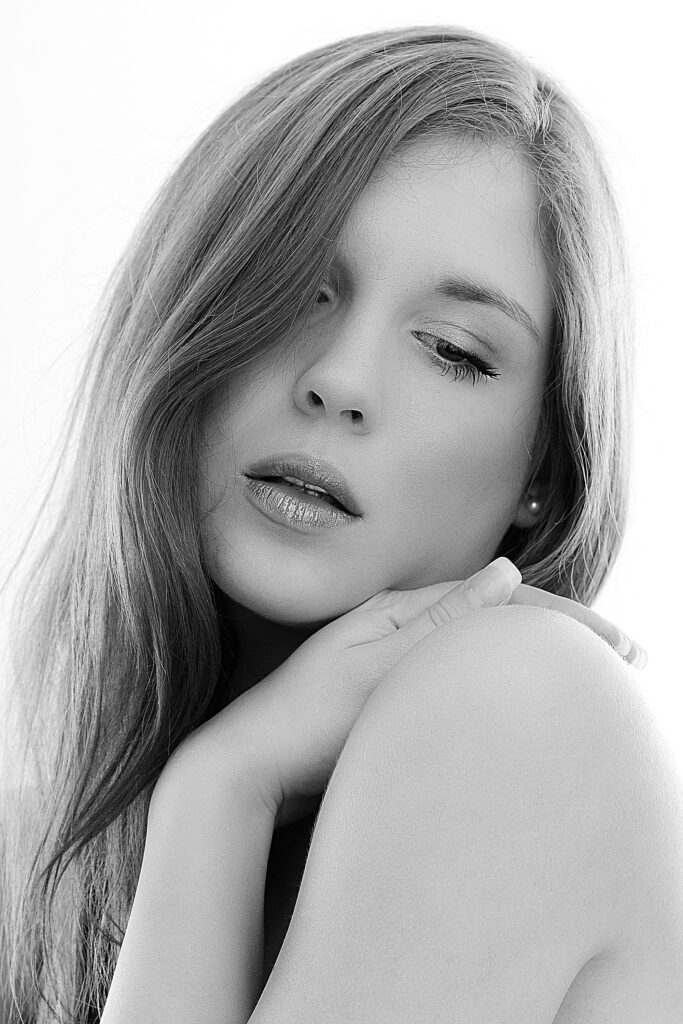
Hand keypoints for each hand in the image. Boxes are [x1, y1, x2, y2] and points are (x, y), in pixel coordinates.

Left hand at [169, 557, 643, 829]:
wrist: (245, 768)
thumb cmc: (302, 722)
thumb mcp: (375, 669)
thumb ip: (441, 624)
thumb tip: (507, 570)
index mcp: (400, 610)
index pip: (501, 603)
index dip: (566, 621)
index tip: (622, 647)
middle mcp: (400, 626)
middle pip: (497, 619)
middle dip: (563, 634)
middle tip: (627, 659)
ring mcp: (394, 659)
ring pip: (481, 649)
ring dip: (534, 657)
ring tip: (586, 679)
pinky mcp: (387, 694)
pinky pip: (458, 678)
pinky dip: (498, 683)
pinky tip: (515, 702)